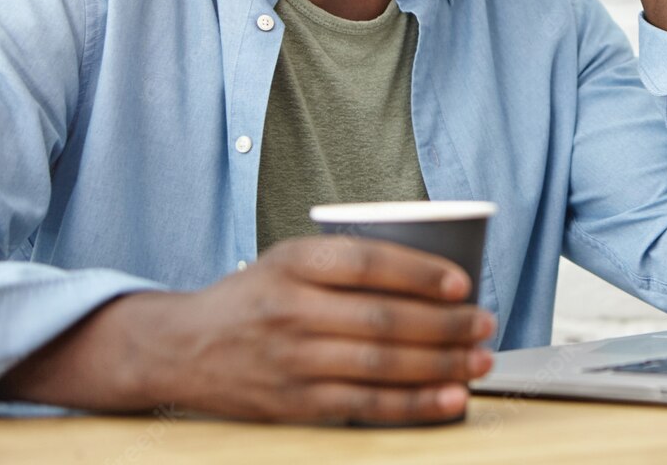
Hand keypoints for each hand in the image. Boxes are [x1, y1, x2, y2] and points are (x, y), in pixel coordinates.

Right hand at [0, 237, 495, 424]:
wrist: (182, 348)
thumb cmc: (256, 297)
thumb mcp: (291, 260)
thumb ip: (349, 261)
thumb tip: (439, 268)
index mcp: (294, 263)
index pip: (366, 262)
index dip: (420, 272)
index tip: (463, 282)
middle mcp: (290, 311)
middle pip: (382, 319)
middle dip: (445, 324)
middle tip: (484, 323)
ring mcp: (291, 361)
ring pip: (380, 365)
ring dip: (440, 365)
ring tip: (479, 360)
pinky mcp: (295, 403)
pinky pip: (365, 406)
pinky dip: (414, 405)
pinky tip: (449, 399)